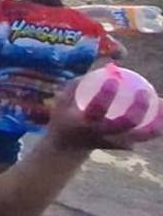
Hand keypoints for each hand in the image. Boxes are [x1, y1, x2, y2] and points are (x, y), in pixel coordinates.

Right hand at [47, 77, 161, 151]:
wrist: (67, 147)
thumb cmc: (65, 117)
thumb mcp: (62, 101)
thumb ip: (78, 84)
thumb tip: (105, 68)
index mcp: (84, 123)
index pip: (98, 109)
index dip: (106, 94)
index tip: (113, 79)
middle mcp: (102, 135)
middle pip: (126, 124)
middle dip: (139, 108)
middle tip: (144, 92)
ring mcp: (116, 143)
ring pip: (143, 134)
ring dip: (157, 119)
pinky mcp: (125, 145)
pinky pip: (145, 134)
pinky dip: (156, 123)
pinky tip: (161, 109)